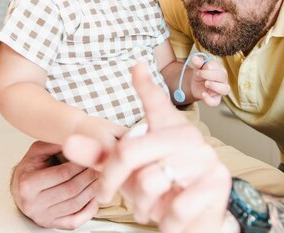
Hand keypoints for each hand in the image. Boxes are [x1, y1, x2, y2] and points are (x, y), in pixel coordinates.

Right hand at [10, 141, 99, 228]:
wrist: (18, 191)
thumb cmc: (29, 169)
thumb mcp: (36, 151)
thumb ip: (53, 144)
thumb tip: (76, 138)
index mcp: (28, 184)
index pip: (62, 173)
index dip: (80, 164)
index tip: (91, 156)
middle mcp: (34, 204)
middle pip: (71, 190)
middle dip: (89, 176)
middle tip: (101, 166)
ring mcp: (43, 217)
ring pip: (75, 205)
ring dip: (93, 191)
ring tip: (102, 178)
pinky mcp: (52, 225)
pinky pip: (75, 220)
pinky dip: (89, 210)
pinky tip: (96, 198)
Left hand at [64, 62, 231, 232]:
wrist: (198, 221)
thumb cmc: (159, 190)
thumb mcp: (127, 172)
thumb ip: (100, 156)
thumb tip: (68, 142)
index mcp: (167, 127)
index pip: (155, 102)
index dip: (144, 84)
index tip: (136, 65)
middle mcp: (188, 136)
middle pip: (130, 151)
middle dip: (110, 180)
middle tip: (105, 195)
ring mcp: (205, 158)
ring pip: (151, 181)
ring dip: (141, 205)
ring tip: (146, 208)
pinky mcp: (216, 183)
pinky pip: (176, 206)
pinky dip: (166, 221)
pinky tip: (169, 218)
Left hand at [190, 56, 229, 106]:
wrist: (195, 82)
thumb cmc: (200, 72)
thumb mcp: (198, 66)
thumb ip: (197, 62)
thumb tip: (194, 59)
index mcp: (220, 69)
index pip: (218, 67)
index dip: (208, 67)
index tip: (199, 68)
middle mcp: (223, 80)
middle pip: (223, 77)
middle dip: (209, 75)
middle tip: (199, 74)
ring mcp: (220, 90)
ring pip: (225, 89)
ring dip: (215, 86)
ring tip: (205, 83)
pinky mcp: (215, 99)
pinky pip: (215, 102)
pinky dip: (209, 100)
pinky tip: (203, 94)